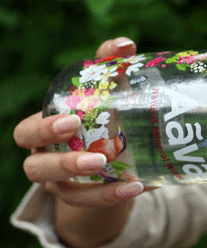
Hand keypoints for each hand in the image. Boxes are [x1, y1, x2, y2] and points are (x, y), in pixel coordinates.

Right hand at [14, 37, 146, 247]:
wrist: (108, 157)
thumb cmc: (98, 115)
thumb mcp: (102, 90)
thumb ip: (109, 66)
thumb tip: (125, 44)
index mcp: (44, 131)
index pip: (27, 132)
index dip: (44, 128)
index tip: (71, 120)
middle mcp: (46, 159)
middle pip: (35, 166)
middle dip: (60, 161)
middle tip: (95, 156)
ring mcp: (63, 184)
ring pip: (62, 191)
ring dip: (89, 185)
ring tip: (118, 173)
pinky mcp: (85, 198)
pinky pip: (94, 203)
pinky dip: (113, 196)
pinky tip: (139, 187)